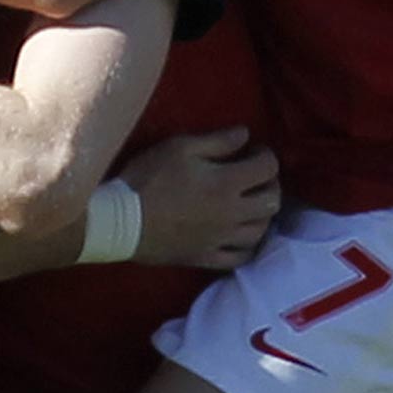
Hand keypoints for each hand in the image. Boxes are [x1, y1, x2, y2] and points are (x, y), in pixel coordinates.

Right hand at [118, 127, 280, 268]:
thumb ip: (217, 141)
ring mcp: (222, 239)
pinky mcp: (207, 257)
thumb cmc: (148, 178)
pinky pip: (240, 257)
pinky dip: (248, 246)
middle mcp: (233, 213)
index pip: (267, 167)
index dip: (265, 154)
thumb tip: (245, 135)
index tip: (252, 149)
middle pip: (272, 200)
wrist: (120, 221)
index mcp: (228, 183)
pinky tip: (241, 236)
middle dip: (270, 183)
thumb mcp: (180, 147)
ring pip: (261, 230)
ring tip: (250, 203)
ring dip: (263, 214)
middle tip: (255, 175)